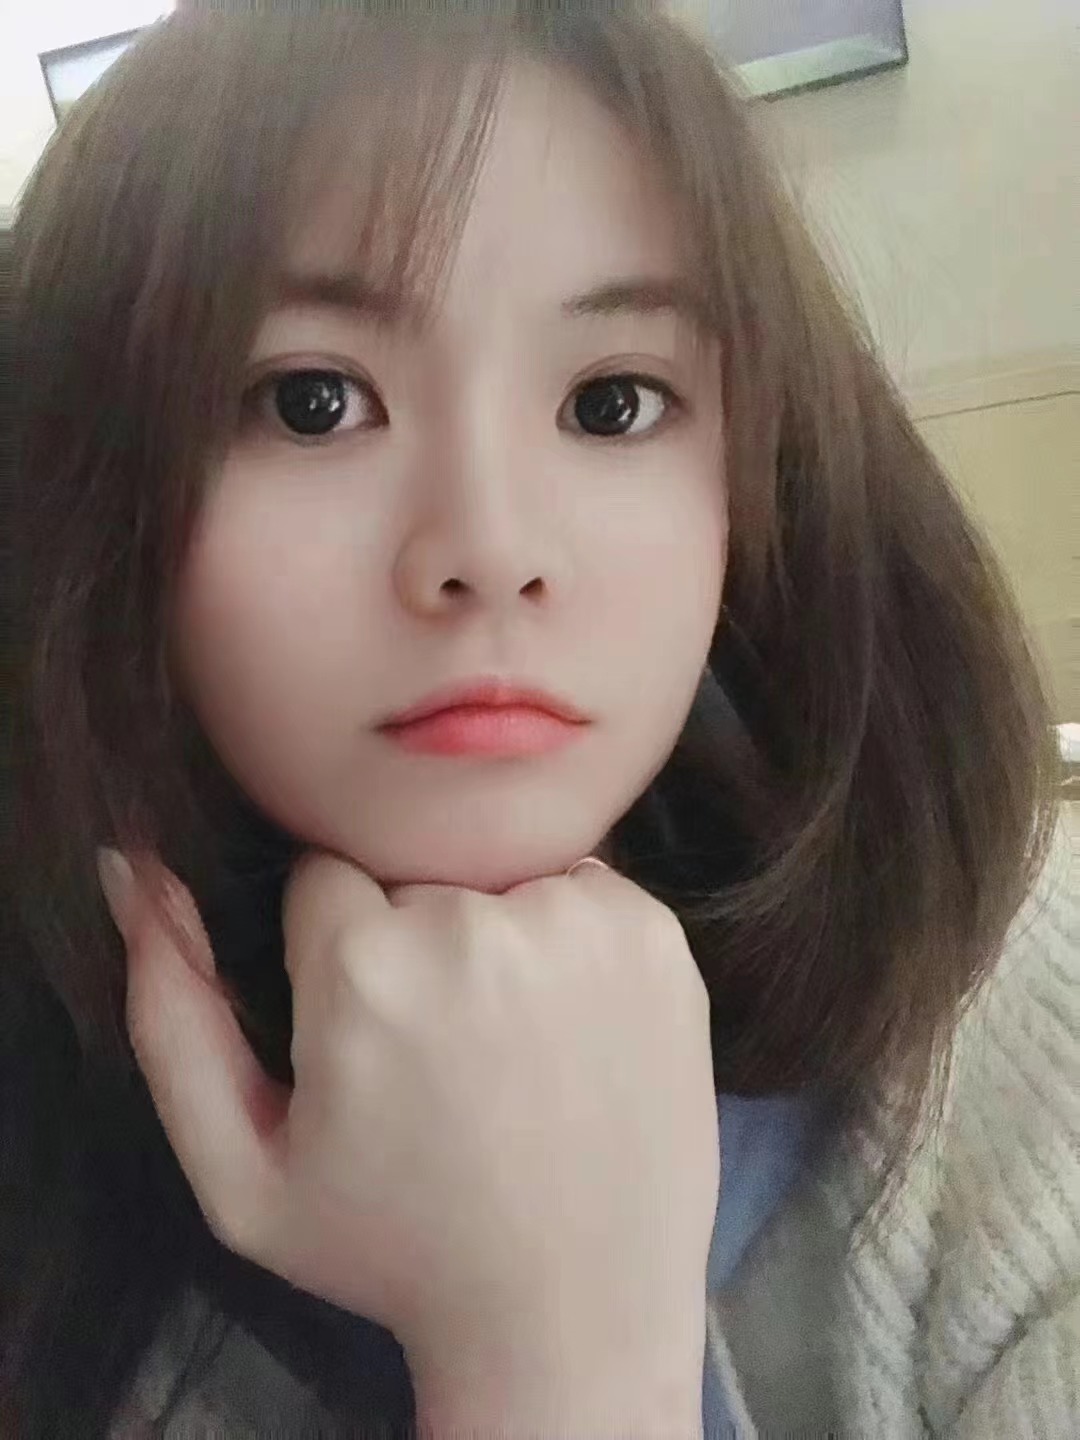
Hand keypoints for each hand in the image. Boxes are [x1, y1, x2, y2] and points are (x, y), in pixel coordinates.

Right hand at [99, 847, 718, 1433]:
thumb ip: (169, 1014)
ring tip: (508, 1044)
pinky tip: (567, 1029)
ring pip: (496, 872)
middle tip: (442, 1047)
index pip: (321, 875)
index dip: (336, 955)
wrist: (572, 1312)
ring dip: (491, 930)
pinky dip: (566, 937)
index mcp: (363, 970)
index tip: (368, 1028)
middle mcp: (477, 924)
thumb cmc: (394, 1249)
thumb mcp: (241, 1171)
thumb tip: (131, 870)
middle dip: (410, 936)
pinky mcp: (654, 933)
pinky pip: (580, 886)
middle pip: (411, 870)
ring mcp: (580, 922)